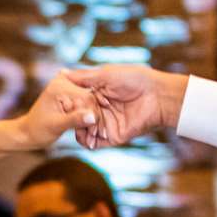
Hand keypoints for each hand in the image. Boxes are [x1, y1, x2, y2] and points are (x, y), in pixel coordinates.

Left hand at [18, 73, 102, 148]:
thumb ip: (74, 119)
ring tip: (94, 137)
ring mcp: (68, 86)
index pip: (88, 98)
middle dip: (95, 118)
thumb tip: (93, 117)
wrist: (28, 132)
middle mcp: (64, 82)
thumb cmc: (38, 130)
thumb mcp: (56, 126)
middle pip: (91, 99)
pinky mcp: (71, 94)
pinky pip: (86, 105)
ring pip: (91, 103)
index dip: (95, 115)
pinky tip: (91, 132)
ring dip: (94, 120)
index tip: (98, 133)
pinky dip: (89, 118)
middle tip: (101, 136)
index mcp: (60, 86)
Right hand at [66, 65, 182, 148]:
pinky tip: (84, 137)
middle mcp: (100, 110)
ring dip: (78, 130)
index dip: (69, 103)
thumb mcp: (106, 74)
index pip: (77, 101)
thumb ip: (84, 77)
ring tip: (76, 127)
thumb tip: (63, 73)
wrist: (157, 96)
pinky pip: (96, 143)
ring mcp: (106, 124)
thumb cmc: (135, 79)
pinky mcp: (113, 137)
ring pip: (85, 131)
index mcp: (98, 94)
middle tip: (65, 117)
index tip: (59, 102)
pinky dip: (88, 142)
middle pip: (79, 117)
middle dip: (72, 118)